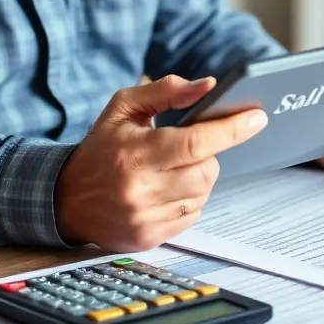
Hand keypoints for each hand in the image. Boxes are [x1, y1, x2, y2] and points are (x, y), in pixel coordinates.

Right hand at [53, 75, 266, 250]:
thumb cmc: (101, 147)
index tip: (257, 117)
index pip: (196, 142)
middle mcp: (141, 190)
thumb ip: (167, 90)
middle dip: (208, 154)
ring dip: (199, 176)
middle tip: (189, 146)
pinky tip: (166, 188)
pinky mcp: (149, 238)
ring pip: (203, 193)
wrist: (66, 199)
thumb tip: (208, 85)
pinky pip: (193, 214)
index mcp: (136, 153)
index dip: (231, 129)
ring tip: (172, 167)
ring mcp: (146, 218)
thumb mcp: (124, 107)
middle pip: (206, 170)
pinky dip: (189, 198)